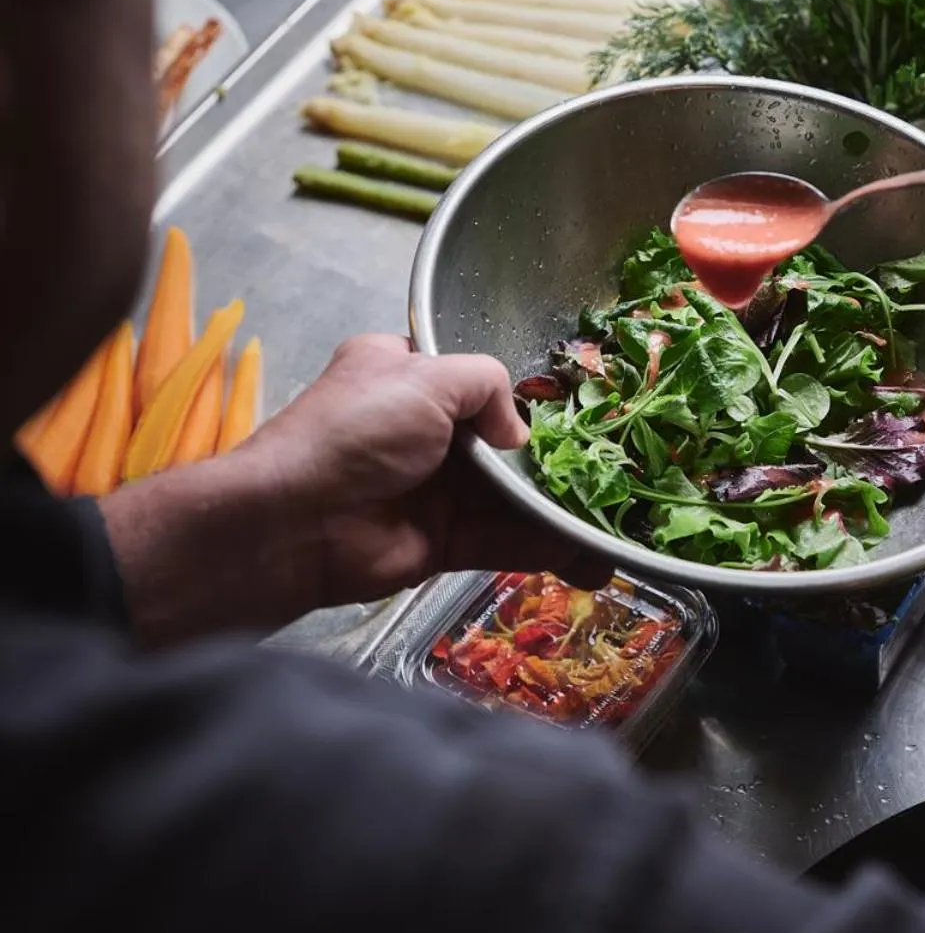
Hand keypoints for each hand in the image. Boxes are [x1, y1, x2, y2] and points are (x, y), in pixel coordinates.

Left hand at [103, 336, 609, 647]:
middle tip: (620, 464)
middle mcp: (423, 432)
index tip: (580, 404)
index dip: (521, 391)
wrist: (294, 523)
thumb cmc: (352, 432)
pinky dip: (549, 549)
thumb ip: (485, 385)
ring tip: (622, 518)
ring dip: (562, 509)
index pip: (475, 378)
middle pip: (505, 443)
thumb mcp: (423, 376)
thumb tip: (519, 431)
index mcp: (406, 375)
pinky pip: (506, 541)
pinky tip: (595, 557)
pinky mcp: (443, 543)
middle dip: (555, 457)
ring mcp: (435, 490)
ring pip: (513, 497)